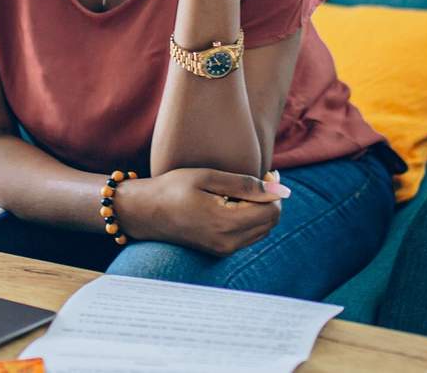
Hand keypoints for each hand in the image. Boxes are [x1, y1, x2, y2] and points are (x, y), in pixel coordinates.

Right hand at [114, 167, 287, 256]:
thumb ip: (246, 184)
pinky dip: (250, 218)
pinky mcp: (220, 251)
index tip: (265, 174)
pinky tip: (234, 203)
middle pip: (271, 222)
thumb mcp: (208, 177)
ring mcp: (224, 250)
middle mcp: (228, 242)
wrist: (144, 212)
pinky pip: (249, 235)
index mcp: (226, 223)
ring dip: (261, 209)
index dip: (274, 191)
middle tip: (257, 179)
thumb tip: (282, 191)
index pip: (272, 211)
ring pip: (263, 230)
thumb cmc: (173, 188)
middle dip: (269, 200)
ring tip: (242, 190)